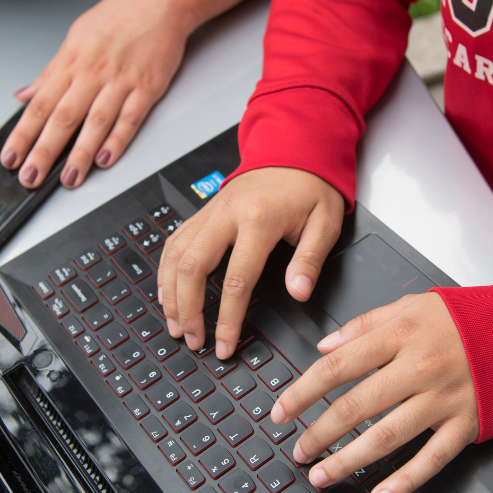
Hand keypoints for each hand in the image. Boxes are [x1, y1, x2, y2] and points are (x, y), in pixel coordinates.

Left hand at [0, 0, 192, 189]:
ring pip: (95, 123)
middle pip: (62, 119)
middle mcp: (92, 73)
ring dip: (80, 154)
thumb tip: (25, 94)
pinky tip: (105, 159)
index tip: (11, 157)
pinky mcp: (147, 88)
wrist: (158, 2)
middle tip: (31, 177)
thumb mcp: (74, 39)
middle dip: (43, 152)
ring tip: (69, 179)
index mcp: (71, 63)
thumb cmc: (118, 17)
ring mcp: (120, 81)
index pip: (39, 105)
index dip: (23, 134)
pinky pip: (129, 118)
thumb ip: (50, 72)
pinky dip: (117, 140)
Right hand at [158, 167, 344, 357]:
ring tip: (176, 325)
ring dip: (170, 293)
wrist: (296, 148)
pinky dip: (166, 269)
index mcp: (258, 219)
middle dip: (188, 310)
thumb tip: (297, 293)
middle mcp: (227, 214)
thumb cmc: (312, 187)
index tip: (225, 345)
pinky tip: (168, 291)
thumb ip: (310, 260)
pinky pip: (175, 240)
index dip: (227, 319)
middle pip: (191, 268)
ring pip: (175, 254)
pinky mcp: (205, 209)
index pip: (236, 280)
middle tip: (193, 340)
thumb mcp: (325, 222)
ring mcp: (211, 210)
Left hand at [270, 293, 479, 492]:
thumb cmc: (462, 320)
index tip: (281, 411)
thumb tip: (324, 346)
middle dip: (319, 433)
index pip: (338, 367)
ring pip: (386, 437)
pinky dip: (403, 481)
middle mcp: (420, 367)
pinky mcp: (464, 424)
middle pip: (355, 406)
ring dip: (348, 461)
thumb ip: (364, 325)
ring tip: (321, 475)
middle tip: (297, 450)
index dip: (303, 392)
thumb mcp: (411, 307)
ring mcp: (443, 399)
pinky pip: (430, 459)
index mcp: (401, 334)